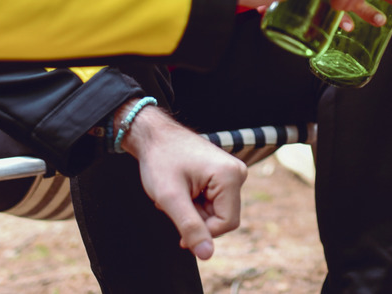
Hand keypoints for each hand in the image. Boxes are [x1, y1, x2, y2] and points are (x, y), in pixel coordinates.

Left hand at [119, 107, 247, 260]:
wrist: (153, 135)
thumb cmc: (160, 160)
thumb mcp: (171, 198)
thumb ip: (190, 227)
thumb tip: (207, 255)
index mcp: (230, 176)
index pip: (226, 224)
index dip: (202, 232)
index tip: (179, 228)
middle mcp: (237, 173)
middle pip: (222, 218)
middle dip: (196, 218)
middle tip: (175, 203)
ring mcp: (231, 172)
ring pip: (216, 211)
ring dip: (194, 210)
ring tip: (177, 194)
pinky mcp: (223, 173)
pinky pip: (213, 201)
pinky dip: (195, 202)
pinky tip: (182, 190)